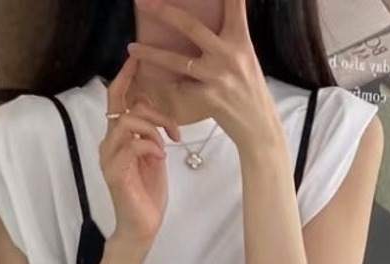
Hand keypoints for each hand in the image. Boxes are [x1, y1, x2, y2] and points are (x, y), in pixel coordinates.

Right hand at [99, 54, 182, 248]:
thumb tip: (149, 104)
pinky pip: (132, 143)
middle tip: (173, 129)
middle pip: (121, 104)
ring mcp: (109, 157)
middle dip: (152, 108)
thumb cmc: (148, 194)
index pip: (116, 99)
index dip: (125, 77)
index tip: (137, 60)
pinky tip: (160, 156)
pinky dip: (150, 145)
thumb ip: (150, 130)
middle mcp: (108, 143)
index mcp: (117, 138)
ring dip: (153, 128)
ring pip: (127, 121)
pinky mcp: (114, 171)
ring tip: (166, 145)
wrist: (142, 228)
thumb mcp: (154, 155)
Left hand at [127, 0, 282, 155]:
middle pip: (191, 27)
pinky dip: (165, 85)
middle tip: (143, 2)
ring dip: (151, 54)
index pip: (234, 5)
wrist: (258, 125)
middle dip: (164, 12)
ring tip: (132, 48)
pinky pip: (180, 88)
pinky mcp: (209, 99)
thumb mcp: (245, 56)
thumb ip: (227, 37)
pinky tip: (148, 82)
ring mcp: (217, 77)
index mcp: (239, 39)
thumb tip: (206, 20)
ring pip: (177, 61)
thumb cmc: (249, 88)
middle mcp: (228, 54)